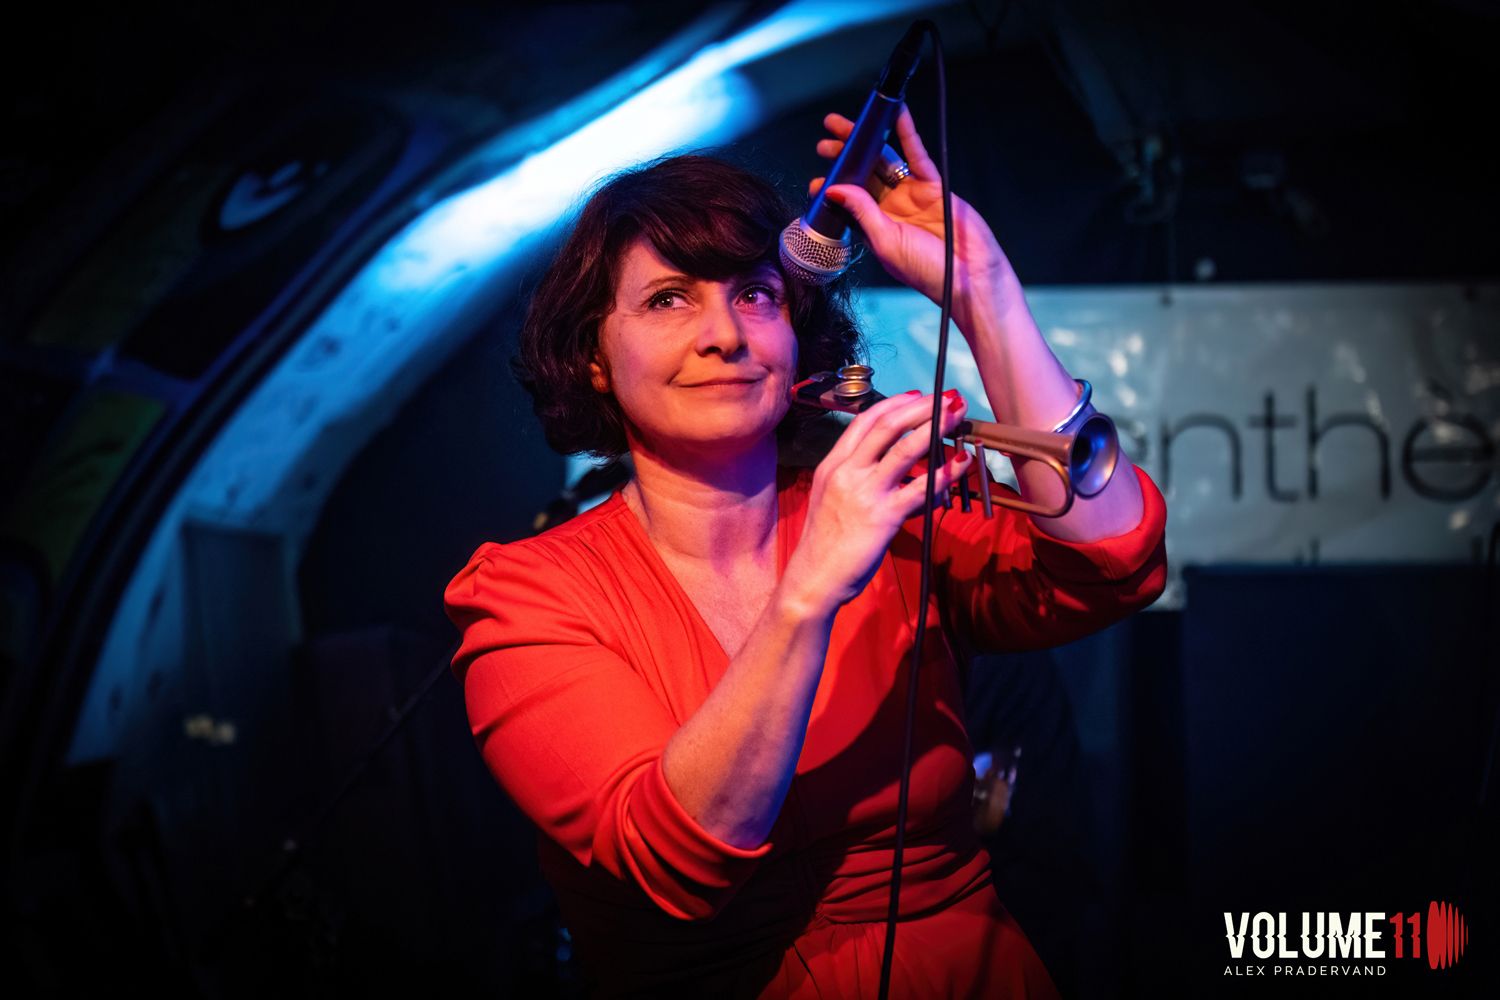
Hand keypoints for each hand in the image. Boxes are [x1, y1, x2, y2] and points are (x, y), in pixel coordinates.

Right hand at [783, 389, 970, 614]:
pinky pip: (920, 490)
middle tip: (946, 396)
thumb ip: (859, 479)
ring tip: (957, 413)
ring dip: (935, 427)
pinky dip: (944, 473)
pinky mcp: (883, 517)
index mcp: (833, 466)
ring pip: (904, 450)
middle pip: (887, 427)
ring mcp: (865, 493)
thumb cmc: (826, 543)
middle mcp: (847, 472)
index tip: (916, 395)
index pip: (864, 422)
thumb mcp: (833, 499)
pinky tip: (961, 464)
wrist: (814, 578)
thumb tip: (899, 471)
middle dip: (920, 407)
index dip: (893, 405)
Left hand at [809, 106, 1019, 330]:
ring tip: (843, 126)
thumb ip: (862, 213)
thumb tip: (834, 189)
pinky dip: (906, 133)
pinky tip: (895, 115)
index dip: (831, 189)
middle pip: (862, 176)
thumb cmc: (928, 272)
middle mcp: (890, 209)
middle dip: (842, 159)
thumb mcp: (887, 243)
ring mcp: (911, 195)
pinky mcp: (933, 186)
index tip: (815, 181)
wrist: (971, 277)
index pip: (847, 203)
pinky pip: (917, 155)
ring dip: (866, 141)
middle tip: (823, 145)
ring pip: (884, 161)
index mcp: (874, 228)